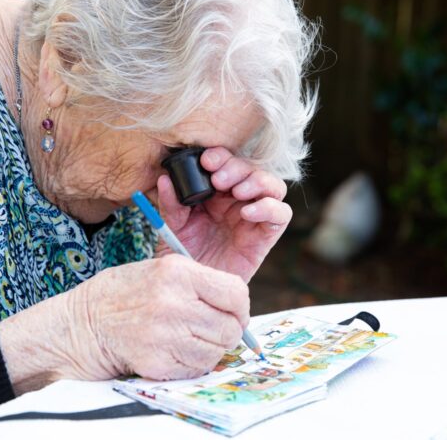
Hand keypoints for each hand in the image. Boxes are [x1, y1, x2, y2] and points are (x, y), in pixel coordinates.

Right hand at [0, 254, 248, 393]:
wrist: (82, 323)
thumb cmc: (125, 293)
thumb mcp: (161, 269)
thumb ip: (201, 283)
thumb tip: (239, 308)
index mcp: (178, 271)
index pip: (236, 293)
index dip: (240, 307)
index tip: (233, 313)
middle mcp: (173, 301)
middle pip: (230, 327)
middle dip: (227, 332)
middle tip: (211, 330)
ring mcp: (164, 334)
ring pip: (217, 351)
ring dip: (210, 349)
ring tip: (188, 338)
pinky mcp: (156, 362)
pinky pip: (196, 369)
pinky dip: (192, 364)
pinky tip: (174, 351)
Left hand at [156, 147, 291, 281]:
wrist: (194, 290)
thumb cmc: (184, 256)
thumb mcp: (172, 226)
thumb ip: (171, 203)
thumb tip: (164, 178)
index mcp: (216, 193)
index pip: (227, 163)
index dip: (221, 156)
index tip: (205, 160)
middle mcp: (238, 201)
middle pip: (251, 170)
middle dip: (236, 168)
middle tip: (218, 179)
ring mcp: (254, 217)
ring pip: (273, 186)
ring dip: (257, 182)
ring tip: (237, 192)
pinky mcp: (265, 236)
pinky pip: (281, 215)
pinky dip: (269, 208)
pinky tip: (247, 213)